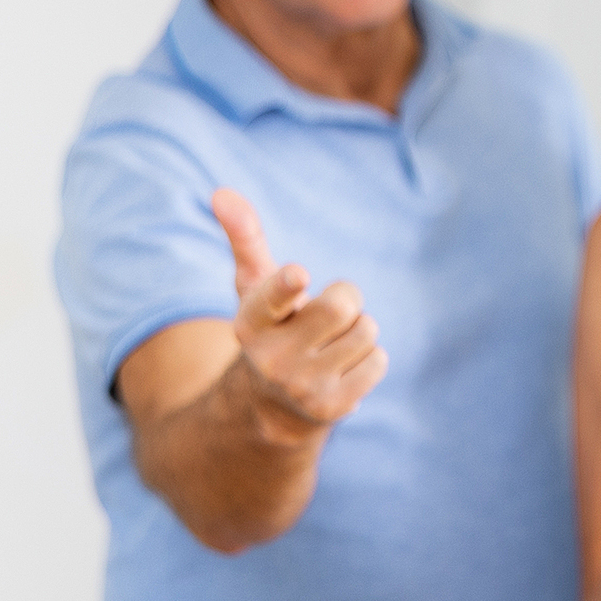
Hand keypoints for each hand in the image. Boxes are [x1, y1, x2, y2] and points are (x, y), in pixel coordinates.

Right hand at [213, 189, 387, 443]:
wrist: (271, 409)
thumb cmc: (272, 331)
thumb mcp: (255, 290)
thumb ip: (245, 240)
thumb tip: (221, 191)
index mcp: (250, 323)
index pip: (270, 298)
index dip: (286, 285)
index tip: (298, 274)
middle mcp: (270, 357)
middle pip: (342, 305)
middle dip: (347, 299)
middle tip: (330, 313)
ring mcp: (301, 385)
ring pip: (366, 331)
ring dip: (358, 332)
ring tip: (331, 346)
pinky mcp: (332, 408)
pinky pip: (378, 361)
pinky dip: (369, 360)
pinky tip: (342, 369)